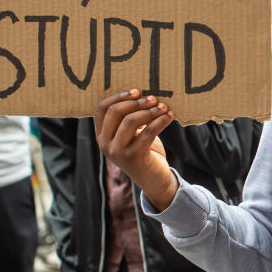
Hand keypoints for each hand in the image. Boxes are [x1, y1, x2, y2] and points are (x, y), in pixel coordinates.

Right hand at [95, 89, 177, 210]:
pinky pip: (148, 132)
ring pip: (130, 121)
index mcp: (102, 135)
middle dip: (136, 102)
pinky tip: (170, 116)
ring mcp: (118, 152)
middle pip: (115, 112)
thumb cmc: (145, 151)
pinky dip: (160, 121)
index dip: (119, 96)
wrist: (154, 180)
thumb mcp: (133, 134)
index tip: (137, 91)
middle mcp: (105, 144)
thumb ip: (130, 118)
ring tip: (164, 107)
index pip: (102, 109)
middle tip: (153, 98)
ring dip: (150, 111)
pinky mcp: (134, 157)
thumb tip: (142, 94)